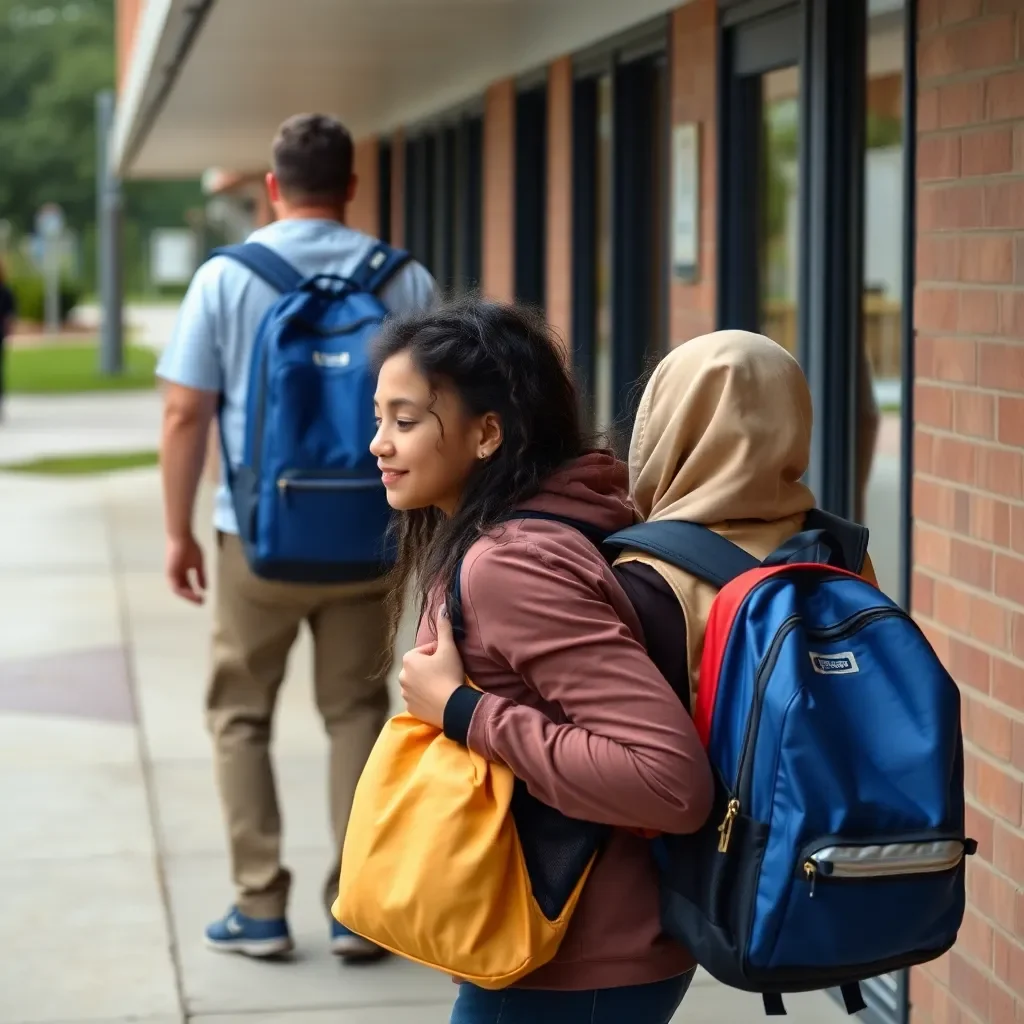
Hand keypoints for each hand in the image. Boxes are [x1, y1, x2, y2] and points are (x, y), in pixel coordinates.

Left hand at [166, 533, 206, 604]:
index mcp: (181, 573)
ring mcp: (172, 575)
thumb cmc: (190, 547)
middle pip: (183, 591)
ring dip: (189, 597)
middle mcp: (175, 576)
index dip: (195, 593)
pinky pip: (176, 587)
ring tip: (199, 600)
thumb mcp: (198, 564)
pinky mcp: (170, 573)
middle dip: (192, 598)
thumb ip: (201, 576)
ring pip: (179, 591)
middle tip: (202, 602)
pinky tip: (194, 593)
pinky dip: (185, 591)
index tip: (204, 598)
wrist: (182, 538)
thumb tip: (205, 588)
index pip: (187, 587)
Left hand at [399, 608, 465, 728]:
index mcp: (408, 659)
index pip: (426, 651)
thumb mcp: (448, 648)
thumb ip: (444, 627)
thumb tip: (442, 606)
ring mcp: (405, 694)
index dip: (439, 653)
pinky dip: (427, 697)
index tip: (448, 660)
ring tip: (444, 686)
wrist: (452, 706)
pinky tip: (439, 698)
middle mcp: (401, 676)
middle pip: (420, 667)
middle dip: (432, 668)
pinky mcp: (411, 708)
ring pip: (418, 683)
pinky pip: (418, 699)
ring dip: (428, 682)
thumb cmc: (449, 674)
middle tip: (447, 672)